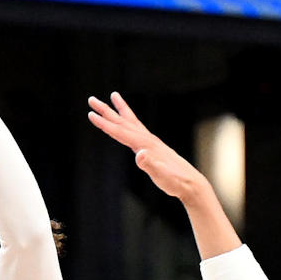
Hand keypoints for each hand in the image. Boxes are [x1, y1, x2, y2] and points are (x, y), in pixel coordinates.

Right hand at [84, 92, 212, 205]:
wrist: (190, 184)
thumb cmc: (175, 181)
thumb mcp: (161, 176)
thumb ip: (149, 165)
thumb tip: (139, 155)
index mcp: (146, 145)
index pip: (120, 132)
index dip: (104, 124)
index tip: (90, 115)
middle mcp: (148, 139)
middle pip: (123, 122)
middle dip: (106, 111)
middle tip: (91, 100)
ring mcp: (151, 141)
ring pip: (131, 121)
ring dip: (120, 109)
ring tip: (113, 96)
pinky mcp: (153, 146)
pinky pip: (138, 129)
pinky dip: (130, 121)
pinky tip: (127, 121)